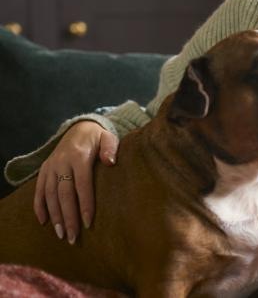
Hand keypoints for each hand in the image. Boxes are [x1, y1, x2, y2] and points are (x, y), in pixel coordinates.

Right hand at [34, 120, 118, 243]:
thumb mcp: (109, 138)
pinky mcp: (44, 170)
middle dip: (68, 217)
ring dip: (55, 216)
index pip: (82, 184)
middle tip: (72, 237)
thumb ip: (111, 148)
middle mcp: (62, 162)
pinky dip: (39, 206)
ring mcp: (51, 166)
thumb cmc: (99, 138)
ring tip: (61, 234)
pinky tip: (43, 222)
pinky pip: (39, 190)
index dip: (85, 204)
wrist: (79, 128)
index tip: (88, 223)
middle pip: (64, 194)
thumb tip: (110, 162)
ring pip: (50, 195)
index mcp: (79, 156)